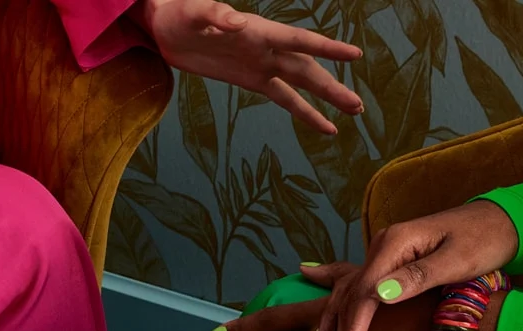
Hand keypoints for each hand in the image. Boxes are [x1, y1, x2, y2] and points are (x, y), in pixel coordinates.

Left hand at [138, 0, 361, 132]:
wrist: (166, 27)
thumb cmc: (180, 13)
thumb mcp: (193, 12)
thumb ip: (216, 16)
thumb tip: (237, 22)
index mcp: (258, 30)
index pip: (298, 40)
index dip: (326, 48)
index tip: (353, 55)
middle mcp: (266, 48)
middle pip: (307, 68)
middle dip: (332, 86)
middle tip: (357, 105)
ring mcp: (262, 65)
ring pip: (302, 84)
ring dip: (326, 99)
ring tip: (353, 113)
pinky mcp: (252, 80)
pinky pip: (284, 98)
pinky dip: (304, 112)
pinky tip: (324, 126)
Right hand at [332, 200, 517, 330]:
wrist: (499, 220)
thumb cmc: (485, 239)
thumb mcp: (458, 260)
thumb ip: (418, 277)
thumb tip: (379, 294)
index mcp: (395, 243)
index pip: (364, 294)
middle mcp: (382, 247)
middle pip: (353, 300)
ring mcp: (384, 255)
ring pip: (352, 299)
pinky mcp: (391, 264)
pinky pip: (362, 295)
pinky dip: (347, 319)